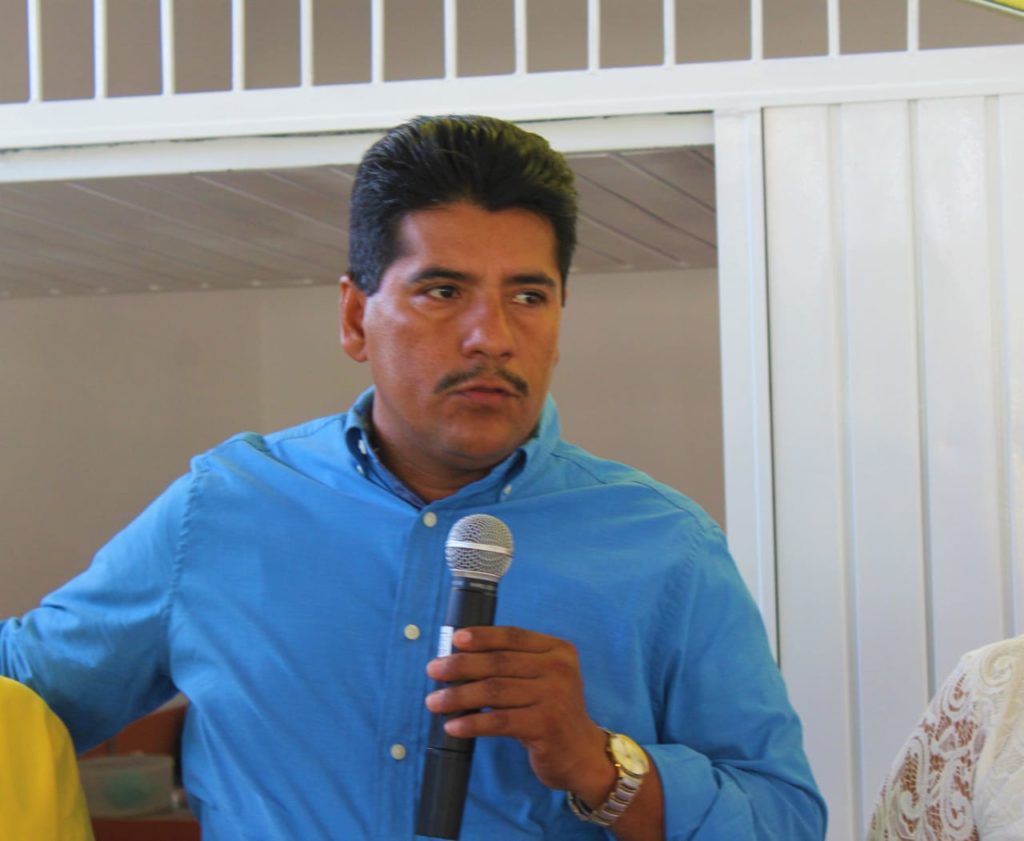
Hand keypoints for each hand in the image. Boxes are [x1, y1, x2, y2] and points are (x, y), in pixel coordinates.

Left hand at [424, 625, 614, 799]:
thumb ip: (513, 664)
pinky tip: (453, 726)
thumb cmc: (549, 711)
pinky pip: (499, 721)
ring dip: (458, 696)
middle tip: (433, 670)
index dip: (482, 636)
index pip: (513, 636)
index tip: (455, 639)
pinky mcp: (546, 726)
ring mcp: (555, 697)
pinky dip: (472, 723)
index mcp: (558, 650)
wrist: (580, 754)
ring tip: (434, 702)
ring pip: (494, 691)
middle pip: (499, 662)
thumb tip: (458, 656)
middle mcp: (560, 669)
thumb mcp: (542, 679)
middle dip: (460, 665)